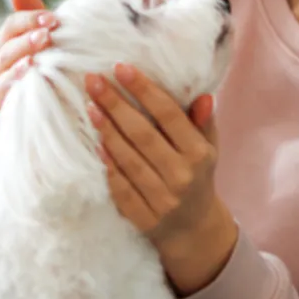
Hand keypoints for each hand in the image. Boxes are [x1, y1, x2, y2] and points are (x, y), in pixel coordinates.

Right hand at [0, 0, 56, 126]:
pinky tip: (25, 98)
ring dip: (12, 72)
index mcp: (5, 53)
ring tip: (32, 64)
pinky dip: (8, 107)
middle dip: (22, 43)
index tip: (54, 19)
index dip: (27, 21)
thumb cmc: (62, 81)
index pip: (8, 29)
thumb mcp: (55, 48)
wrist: (70, 127)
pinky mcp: (1, 130)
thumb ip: (38, 19)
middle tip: (46, 37)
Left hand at [85, 64, 237, 293]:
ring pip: (128, 159)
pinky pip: (120, 187)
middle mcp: (182, 176)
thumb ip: (203, 122)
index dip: (144, 90)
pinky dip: (108, 165)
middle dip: (116, 104)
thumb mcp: (208, 149)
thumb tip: (202, 96)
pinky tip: (96, 145)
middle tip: (94, 81)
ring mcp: (163, 200)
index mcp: (200, 154)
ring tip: (90, 106)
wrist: (193, 230)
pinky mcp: (145, 218)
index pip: (169, 115)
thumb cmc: (197, 177)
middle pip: (143, 134)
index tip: (121, 68)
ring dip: (107, 131)